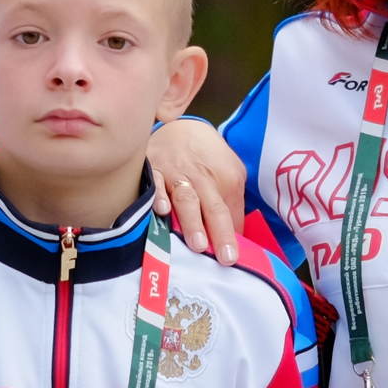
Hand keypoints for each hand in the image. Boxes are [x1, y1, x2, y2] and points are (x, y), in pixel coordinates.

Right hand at [144, 120, 245, 263]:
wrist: (180, 128)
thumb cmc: (207, 158)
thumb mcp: (231, 173)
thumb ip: (232, 205)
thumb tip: (234, 237)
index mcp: (226, 178)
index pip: (231, 213)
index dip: (232, 236)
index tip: (233, 259)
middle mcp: (203, 177)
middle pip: (213, 208)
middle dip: (219, 232)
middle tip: (225, 257)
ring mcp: (177, 173)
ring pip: (186, 199)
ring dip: (192, 221)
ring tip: (198, 243)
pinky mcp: (153, 170)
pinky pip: (155, 184)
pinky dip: (157, 196)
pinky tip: (161, 210)